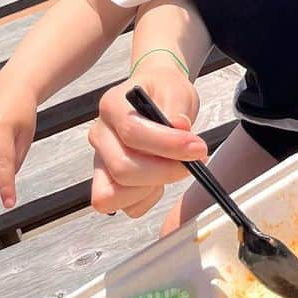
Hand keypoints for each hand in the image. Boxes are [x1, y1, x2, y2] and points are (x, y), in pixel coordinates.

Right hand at [87, 69, 205, 218]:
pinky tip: (160, 179)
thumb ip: (177, 109)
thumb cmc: (164, 92)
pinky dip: (148, 199)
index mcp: (112, 106)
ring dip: (152, 188)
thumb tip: (179, 127)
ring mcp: (101, 162)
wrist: (157, 96)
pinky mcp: (108, 183)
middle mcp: (100, 135)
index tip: (196, 147)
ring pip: (116, 194)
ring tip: (174, 168)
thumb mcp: (177, 90)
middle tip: (193, 161)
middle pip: (122, 168)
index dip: (167, 144)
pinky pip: (126, 207)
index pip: (131, 132)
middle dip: (164, 171)